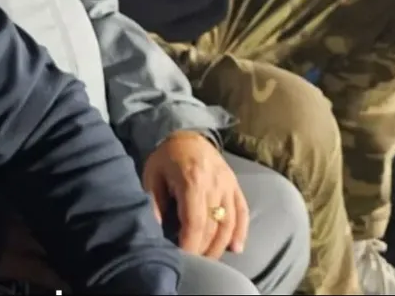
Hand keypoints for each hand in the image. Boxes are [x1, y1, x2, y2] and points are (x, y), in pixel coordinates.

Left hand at [142, 131, 248, 259]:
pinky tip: (235, 248)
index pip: (195, 221)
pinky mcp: (236, 185)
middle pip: (213, 226)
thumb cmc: (165, 157)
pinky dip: (241, 232)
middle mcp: (214, 184)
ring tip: (208, 259)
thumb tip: (155, 229)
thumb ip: (154, 202)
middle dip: (203, 248)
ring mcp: (228, 185)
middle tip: (192, 262)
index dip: (190, 244)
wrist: (186, 134)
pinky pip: (242, 212)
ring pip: (230, 223)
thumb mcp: (152, 176)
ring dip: (220, 245)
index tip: (182, 257)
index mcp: (192, 180)